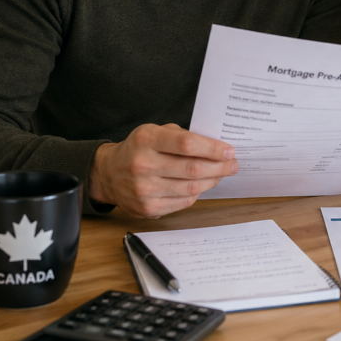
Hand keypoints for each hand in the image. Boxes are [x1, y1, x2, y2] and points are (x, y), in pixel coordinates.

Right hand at [88, 123, 237, 217]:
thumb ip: (181, 136)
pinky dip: (197, 193)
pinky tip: (203, 185)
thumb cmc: (138, 149)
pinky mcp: (147, 208)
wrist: (108, 174)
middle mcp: (143, 165)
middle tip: (233, 164)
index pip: (187, 144)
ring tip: (222, 174)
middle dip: (219, 166)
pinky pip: (183, 201)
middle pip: (192, 168)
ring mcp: (144, 190)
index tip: (229, 151)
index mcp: (146, 140)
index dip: (212, 149)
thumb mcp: (154, 131)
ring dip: (212, 181)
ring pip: (191, 187)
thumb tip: (216, 146)